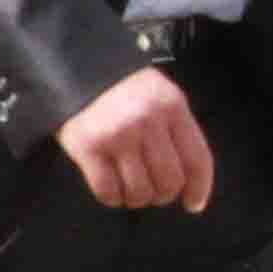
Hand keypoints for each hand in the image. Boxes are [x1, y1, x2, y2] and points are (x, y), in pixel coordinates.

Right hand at [60, 66, 214, 211]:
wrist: (73, 67)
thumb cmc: (120, 85)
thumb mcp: (158, 95)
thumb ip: (174, 128)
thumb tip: (188, 179)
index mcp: (172, 107)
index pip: (197, 158)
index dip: (199, 188)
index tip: (193, 204)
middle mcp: (147, 122)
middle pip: (169, 180)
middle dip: (162, 195)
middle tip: (153, 194)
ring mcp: (116, 136)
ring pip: (139, 190)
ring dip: (137, 199)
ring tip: (130, 192)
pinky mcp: (87, 148)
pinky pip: (107, 190)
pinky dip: (112, 199)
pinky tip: (112, 192)